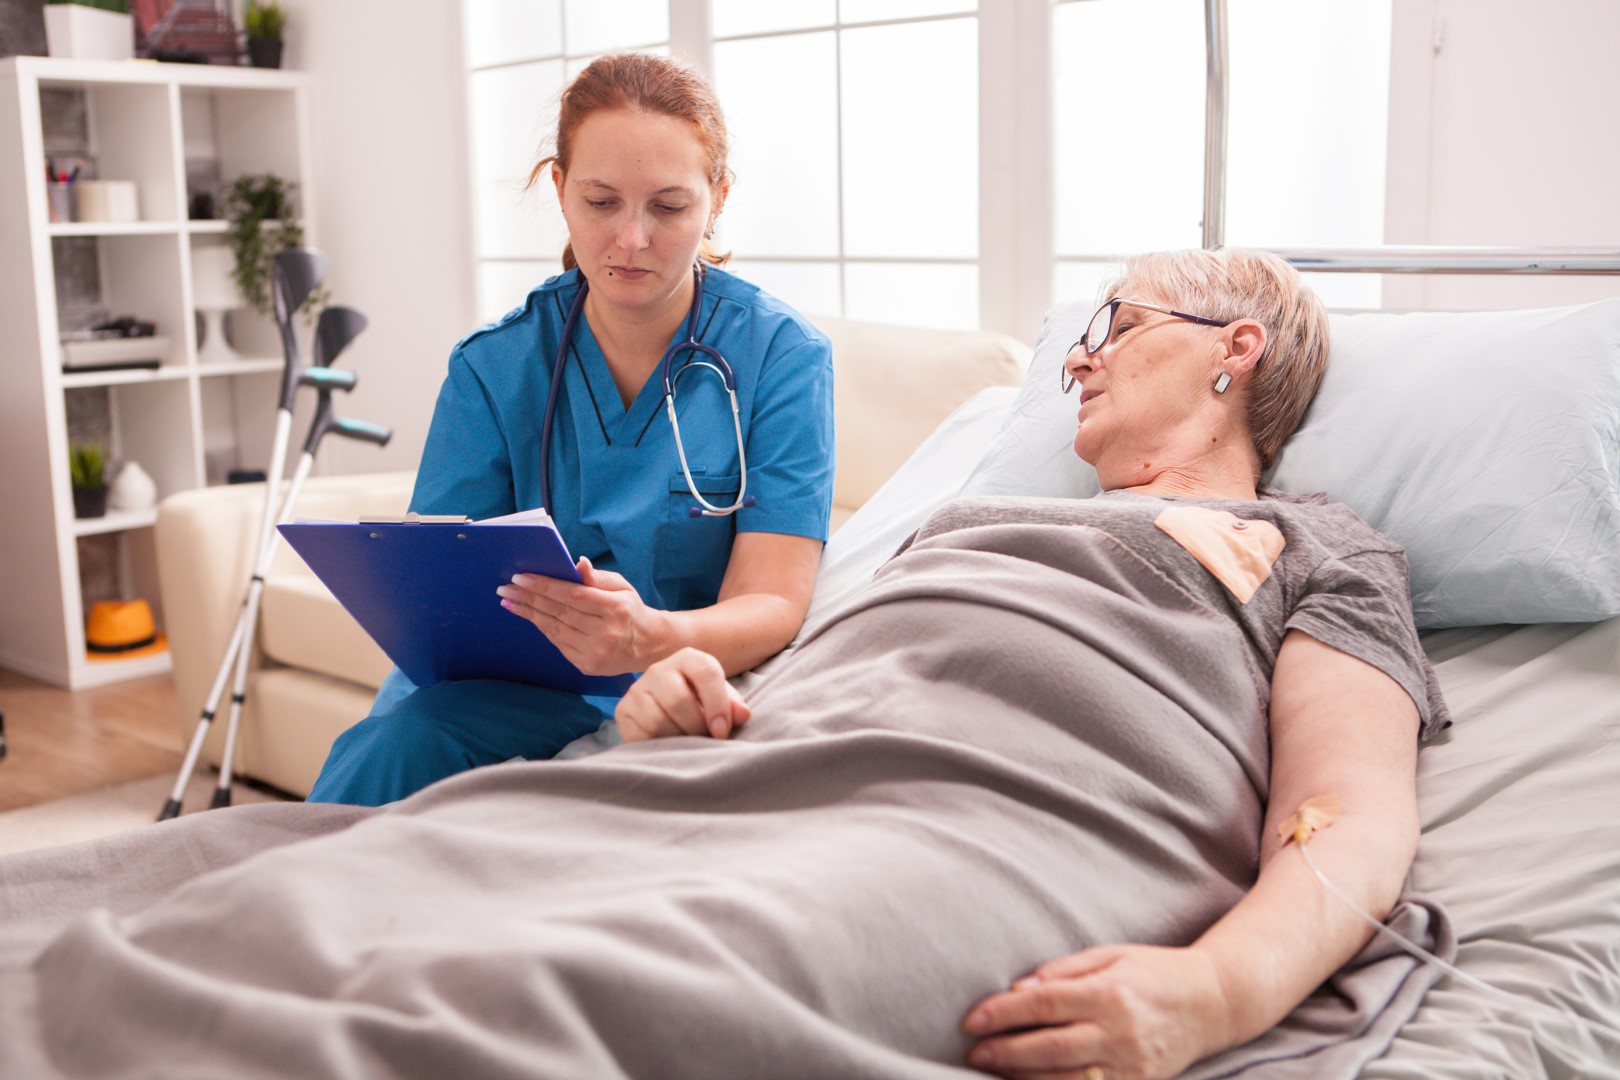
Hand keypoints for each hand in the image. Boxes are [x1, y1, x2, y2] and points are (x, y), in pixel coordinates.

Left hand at [496, 556, 667, 675]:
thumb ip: (597, 577)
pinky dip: (542, 627)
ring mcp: (596, 652)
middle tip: (506, 587)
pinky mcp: (587, 665)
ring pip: (554, 629)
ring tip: (509, 600)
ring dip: (529, 613)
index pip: (573, 595)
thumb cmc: (630, 610)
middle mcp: (606, 633)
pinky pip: (558, 643)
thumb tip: (577, 563)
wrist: (648, 645)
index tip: (520, 577)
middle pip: (560, 612)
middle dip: (529, 598)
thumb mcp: (621, 587)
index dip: (545, 586)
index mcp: (617, 609)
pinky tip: (529, 615)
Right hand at [615, 647, 750, 741]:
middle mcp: (659, 670)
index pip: (706, 672)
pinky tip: (667, 745)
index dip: (717, 704)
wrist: (669, 714)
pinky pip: (640, 734)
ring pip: (658, 720)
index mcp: (689, 659)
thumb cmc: (701, 707)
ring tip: (686, 742)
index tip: (722, 731)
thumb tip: (742, 714)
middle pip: (678, 700)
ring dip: (677, 738)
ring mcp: (637, 690)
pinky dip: (658, 745)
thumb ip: (733, 707)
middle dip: (695, 727)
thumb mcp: (721, 703)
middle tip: (703, 739)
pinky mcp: (623, 711)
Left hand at [960, 945, 1229, 1079]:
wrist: (1213, 1003)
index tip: (971, 1020)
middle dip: (1007, 1052)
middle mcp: (1120, 1030)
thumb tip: (1018, 989)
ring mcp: (1132, 1064)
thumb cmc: (1152, 971)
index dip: (1003, 1012)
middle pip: (1051, 1046)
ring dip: (1025, 1078)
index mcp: (1109, 991)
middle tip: (974, 1052)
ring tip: (994, 1072)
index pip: (1044, 1004)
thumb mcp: (1110, 954)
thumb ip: (1063, 971)